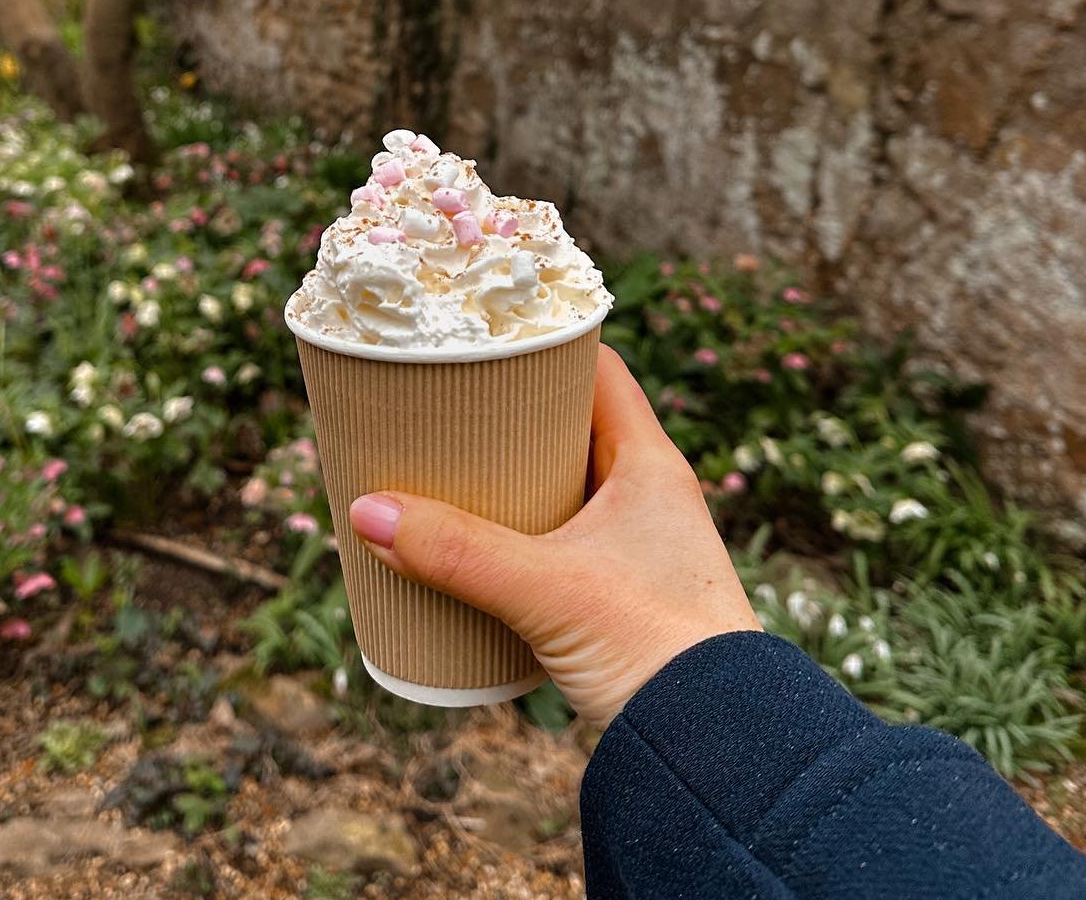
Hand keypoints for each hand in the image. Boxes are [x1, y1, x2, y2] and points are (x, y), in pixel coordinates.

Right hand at [348, 345, 759, 726]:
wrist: (716, 752)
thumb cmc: (657, 651)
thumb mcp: (545, 589)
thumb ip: (457, 551)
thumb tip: (368, 510)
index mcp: (650, 464)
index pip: (600, 369)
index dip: (547, 343)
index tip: (489, 333)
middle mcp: (650, 495)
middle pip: (574, 425)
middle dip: (512, 415)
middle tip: (449, 403)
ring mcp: (638, 546)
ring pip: (567, 485)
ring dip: (515, 477)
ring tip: (449, 470)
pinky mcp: (622, 594)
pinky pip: (563, 538)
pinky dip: (522, 531)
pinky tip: (479, 545)